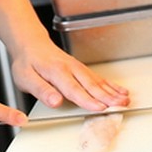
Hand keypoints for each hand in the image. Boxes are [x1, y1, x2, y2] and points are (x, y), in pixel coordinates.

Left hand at [10, 39, 130, 112]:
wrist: (30, 44)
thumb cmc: (27, 63)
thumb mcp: (25, 78)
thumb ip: (42, 90)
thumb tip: (55, 102)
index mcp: (56, 71)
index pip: (74, 89)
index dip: (87, 100)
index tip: (100, 108)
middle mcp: (70, 68)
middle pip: (90, 84)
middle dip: (107, 96)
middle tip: (120, 106)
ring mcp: (77, 67)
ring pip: (97, 81)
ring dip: (112, 91)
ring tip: (125, 101)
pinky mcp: (81, 69)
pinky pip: (98, 77)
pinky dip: (111, 85)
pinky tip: (120, 91)